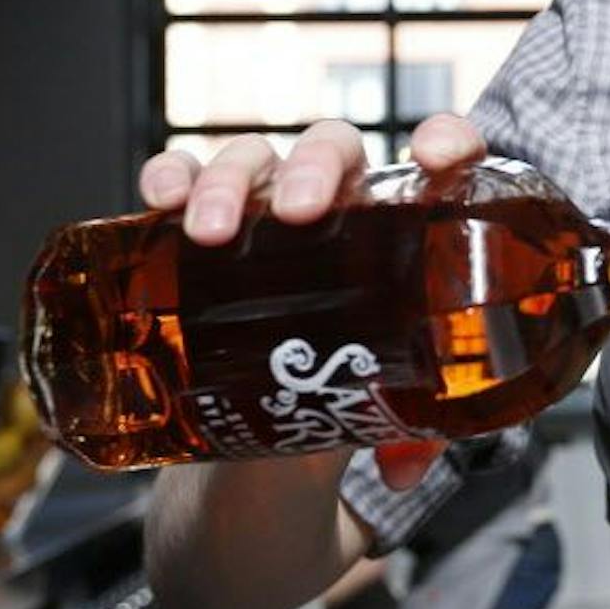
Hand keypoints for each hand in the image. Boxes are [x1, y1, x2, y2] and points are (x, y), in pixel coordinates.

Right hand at [136, 113, 488, 488]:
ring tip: (211, 233)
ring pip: (255, 161)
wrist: (277, 414)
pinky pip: (185, 181)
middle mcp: (337, 201)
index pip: (440, 158)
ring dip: (229, 180)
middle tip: (299, 215)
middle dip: (313, 168)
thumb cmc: (353, 378)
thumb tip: (405, 469)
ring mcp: (268, 208)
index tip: (437, 156)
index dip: (447, 140)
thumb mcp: (390, 402)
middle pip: (332, 152)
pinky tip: (162, 195)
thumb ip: (410, 429)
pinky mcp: (206, 226)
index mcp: (403, 223)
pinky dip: (172, 175)